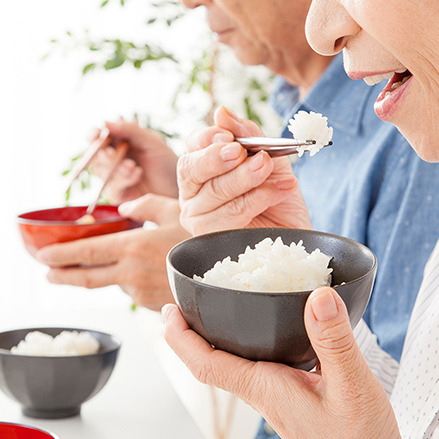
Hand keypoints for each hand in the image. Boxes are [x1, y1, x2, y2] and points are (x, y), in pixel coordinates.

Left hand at [36, 195, 189, 310]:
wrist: (227, 274)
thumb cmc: (202, 238)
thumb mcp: (174, 210)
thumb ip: (143, 205)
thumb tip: (124, 209)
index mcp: (134, 247)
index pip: (87, 252)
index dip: (61, 255)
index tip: (44, 257)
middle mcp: (132, 274)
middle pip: (87, 279)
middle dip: (64, 276)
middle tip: (49, 274)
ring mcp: (141, 293)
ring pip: (114, 283)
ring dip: (106, 275)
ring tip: (113, 264)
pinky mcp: (152, 305)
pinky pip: (134, 291)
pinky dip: (131, 281)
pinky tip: (148, 270)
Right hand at [90, 119, 178, 203]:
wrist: (180, 185)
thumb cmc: (167, 161)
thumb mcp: (151, 141)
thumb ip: (129, 130)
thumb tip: (105, 122)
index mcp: (117, 143)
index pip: (97, 138)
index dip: (93, 135)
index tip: (95, 135)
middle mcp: (112, 160)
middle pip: (94, 156)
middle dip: (102, 154)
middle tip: (110, 154)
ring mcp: (114, 178)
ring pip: (100, 171)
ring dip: (115, 167)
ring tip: (132, 166)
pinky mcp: (119, 194)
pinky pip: (112, 187)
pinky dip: (123, 179)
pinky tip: (137, 174)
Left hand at [163, 287, 399, 438]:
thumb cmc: (360, 437)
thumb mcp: (353, 386)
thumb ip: (335, 342)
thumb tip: (318, 298)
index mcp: (265, 386)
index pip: (206, 363)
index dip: (181, 338)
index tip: (168, 311)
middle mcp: (262, 387)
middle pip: (211, 359)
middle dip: (190, 332)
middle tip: (184, 302)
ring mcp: (274, 390)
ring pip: (231, 359)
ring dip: (215, 334)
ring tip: (214, 306)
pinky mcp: (289, 389)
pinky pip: (255, 360)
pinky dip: (245, 339)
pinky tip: (259, 326)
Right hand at [177, 106, 310, 234]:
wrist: (295, 232)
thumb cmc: (277, 195)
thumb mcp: (270, 158)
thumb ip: (248, 135)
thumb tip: (222, 113)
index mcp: (203, 169)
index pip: (193, 146)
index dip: (207, 139)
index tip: (230, 137)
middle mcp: (193, 193)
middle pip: (191, 169)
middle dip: (217, 158)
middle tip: (242, 152)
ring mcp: (198, 218)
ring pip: (213, 192)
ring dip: (245, 178)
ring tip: (268, 169)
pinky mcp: (211, 239)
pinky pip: (229, 215)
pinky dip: (257, 200)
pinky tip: (278, 191)